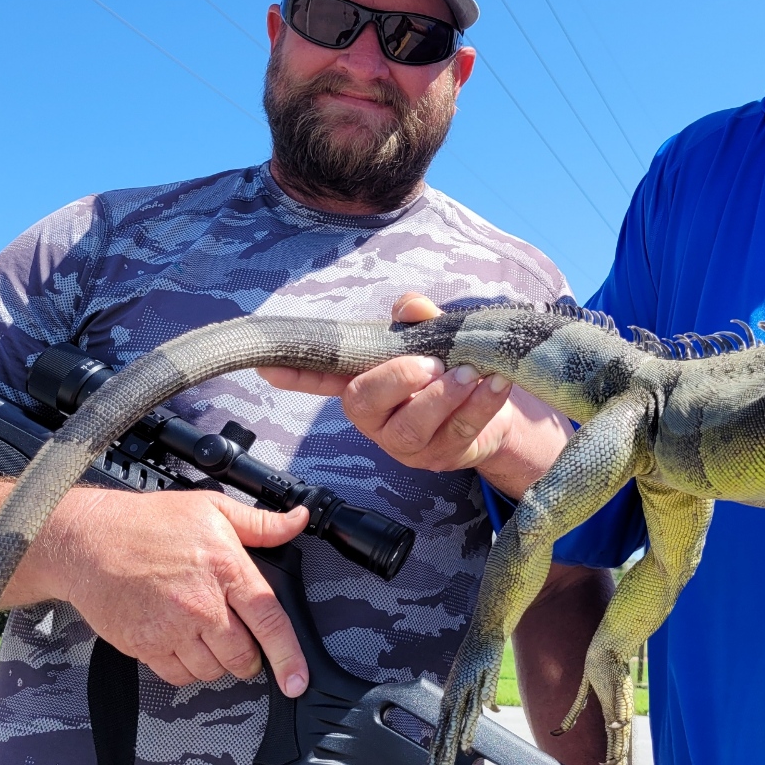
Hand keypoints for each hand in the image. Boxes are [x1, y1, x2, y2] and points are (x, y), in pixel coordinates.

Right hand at [43, 488, 309, 692]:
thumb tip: (299, 521)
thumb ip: (261, 524)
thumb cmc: (150, 522)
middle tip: (242, 641)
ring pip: (212, 670)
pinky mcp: (145, 646)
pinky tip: (184, 646)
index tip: (297, 681)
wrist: (89, 541)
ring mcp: (172, 629)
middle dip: (249, 656)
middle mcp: (202, 604)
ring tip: (210, 638)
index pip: (269, 621)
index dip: (288, 657)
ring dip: (219, 663)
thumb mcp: (213, 509)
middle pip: (241, 655)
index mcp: (226, 569)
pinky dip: (188, 670)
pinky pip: (179, 676)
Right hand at [259, 294, 570, 497]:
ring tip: (470, 373)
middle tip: (431, 364)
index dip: (297, 374)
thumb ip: (417, 320)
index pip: (323, 378)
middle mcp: (376, 418)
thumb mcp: (432, 336)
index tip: (268, 368)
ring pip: (413, 426)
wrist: (492, 400)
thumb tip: (410, 307)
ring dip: (444, 397)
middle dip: (398, 380)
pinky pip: (457, 433)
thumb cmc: (448, 363)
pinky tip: (495, 384)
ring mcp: (406, 443)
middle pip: (367, 404)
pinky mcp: (440, 457)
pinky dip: (480, 405)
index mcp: (364, 384)